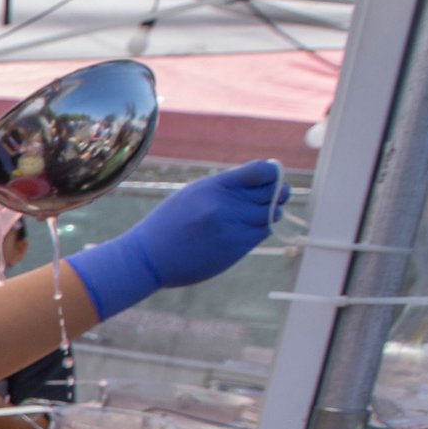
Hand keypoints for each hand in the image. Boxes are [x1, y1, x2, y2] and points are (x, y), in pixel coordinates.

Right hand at [65, 159, 286, 322]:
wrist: (149, 257)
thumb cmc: (169, 224)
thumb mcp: (193, 194)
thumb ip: (225, 186)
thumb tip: (262, 180)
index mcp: (214, 186)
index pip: (261, 171)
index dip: (272, 172)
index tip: (271, 176)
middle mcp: (226, 205)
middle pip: (273, 192)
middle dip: (278, 192)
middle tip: (276, 194)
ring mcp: (233, 227)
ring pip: (271, 214)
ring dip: (270, 212)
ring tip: (255, 214)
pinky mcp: (236, 247)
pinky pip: (263, 232)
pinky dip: (261, 228)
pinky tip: (246, 229)